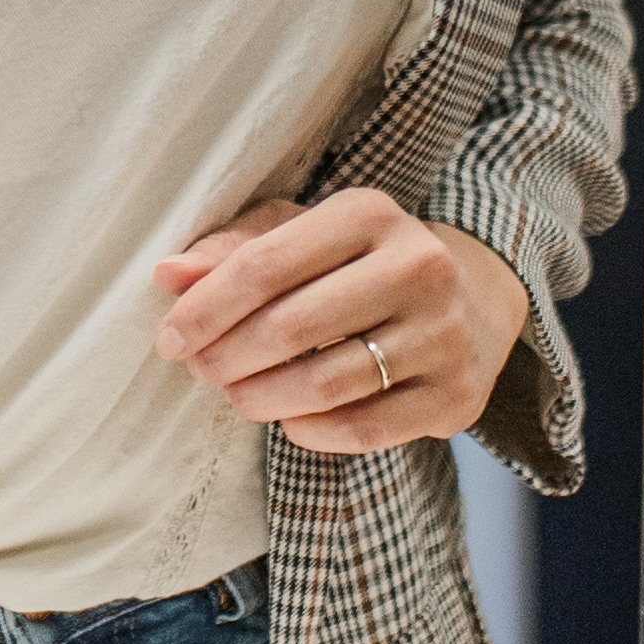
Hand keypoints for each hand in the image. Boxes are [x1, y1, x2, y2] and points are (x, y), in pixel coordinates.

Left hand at [151, 186, 528, 454]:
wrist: (476, 299)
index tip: (170, 338)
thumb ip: (233, 251)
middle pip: (289, 328)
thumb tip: (167, 275)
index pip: (265, 265)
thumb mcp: (302, 234)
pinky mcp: (457, 395)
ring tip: (238, 394)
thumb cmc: (360, 263)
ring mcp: (445, 334)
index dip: (205, 309)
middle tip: (201, 369)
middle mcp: (419, 267)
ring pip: (323, 385)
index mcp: (371, 213)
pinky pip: (362, 429)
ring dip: (259, 398)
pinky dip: (308, 431)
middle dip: (226, 358)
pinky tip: (287, 417)